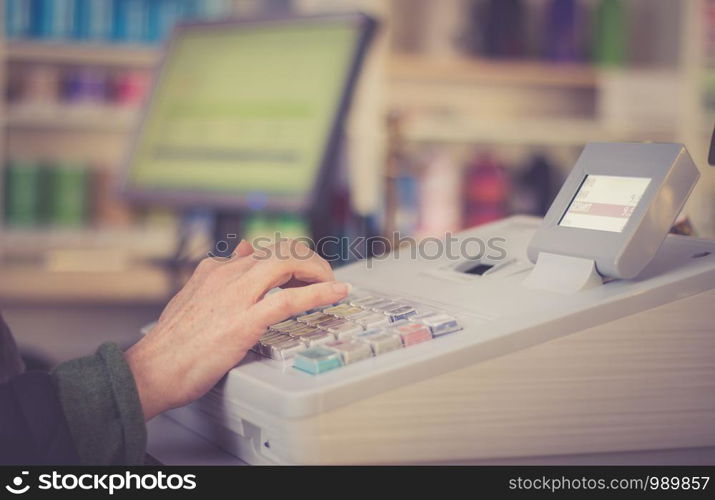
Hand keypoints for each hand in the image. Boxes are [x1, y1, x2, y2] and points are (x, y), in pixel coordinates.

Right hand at [125, 239, 348, 419]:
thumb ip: (218, 277)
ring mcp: (236, 295)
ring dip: (317, 271)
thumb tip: (242, 252)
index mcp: (215, 270)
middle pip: (280, 250)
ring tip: (332, 282)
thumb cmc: (171, 344)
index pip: (263, 249)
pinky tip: (337, 293)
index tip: (303, 269)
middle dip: (308, 260)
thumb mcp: (192, 298)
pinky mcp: (244, 320)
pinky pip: (290, 299)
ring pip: (288, 264)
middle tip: (322, 276)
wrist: (151, 370)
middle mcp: (227, 275)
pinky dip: (319, 293)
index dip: (290, 257)